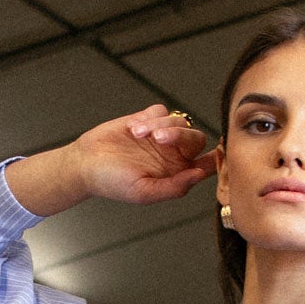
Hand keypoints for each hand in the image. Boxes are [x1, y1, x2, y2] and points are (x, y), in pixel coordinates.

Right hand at [6, 105, 218, 218]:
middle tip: (158, 139)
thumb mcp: (144, 192)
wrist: (86, 163)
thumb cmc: (112, 183)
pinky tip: (133, 129)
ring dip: (160, 125)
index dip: (217, 158)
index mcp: (176, 174)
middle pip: (195, 138)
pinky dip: (148, 118)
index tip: (218, 151)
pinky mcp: (147, 119)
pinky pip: (160, 111)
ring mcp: (161, 136)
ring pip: (178, 120)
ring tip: (138, 135)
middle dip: (180, 135)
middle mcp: (172, 155)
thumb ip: (174, 187)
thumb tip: (200, 174)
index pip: (206, 165)